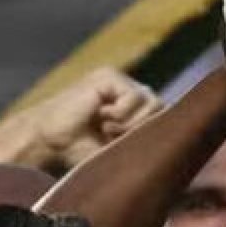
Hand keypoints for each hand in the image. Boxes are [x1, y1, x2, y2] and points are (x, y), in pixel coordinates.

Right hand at [29, 67, 162, 169]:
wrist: (47, 142)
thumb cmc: (80, 150)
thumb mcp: (118, 149)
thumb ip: (143, 141)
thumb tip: (177, 146)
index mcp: (136, 108)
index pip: (166, 116)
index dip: (155, 133)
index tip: (133, 147)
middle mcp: (132, 92)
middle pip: (163, 109)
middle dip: (141, 130)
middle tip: (113, 137)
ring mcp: (121, 82)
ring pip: (152, 103)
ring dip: (130, 124)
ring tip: (106, 128)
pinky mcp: (109, 76)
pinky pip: (134, 97)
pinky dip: (120, 114)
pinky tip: (100, 115)